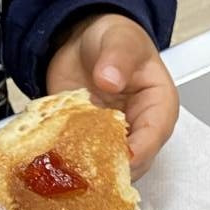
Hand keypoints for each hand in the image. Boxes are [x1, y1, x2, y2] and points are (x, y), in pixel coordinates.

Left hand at [45, 12, 178, 177]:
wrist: (83, 40)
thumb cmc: (115, 40)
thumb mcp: (120, 40)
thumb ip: (118, 57)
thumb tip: (110, 79)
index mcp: (158, 107)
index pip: (154, 136)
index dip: (138, 152)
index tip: (120, 159)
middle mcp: (137, 130)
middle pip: (131, 162)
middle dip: (110, 168)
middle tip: (86, 168)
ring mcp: (111, 139)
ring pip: (104, 167)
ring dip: (86, 169)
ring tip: (66, 166)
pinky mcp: (85, 142)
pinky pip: (78, 159)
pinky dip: (65, 161)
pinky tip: (50, 159)